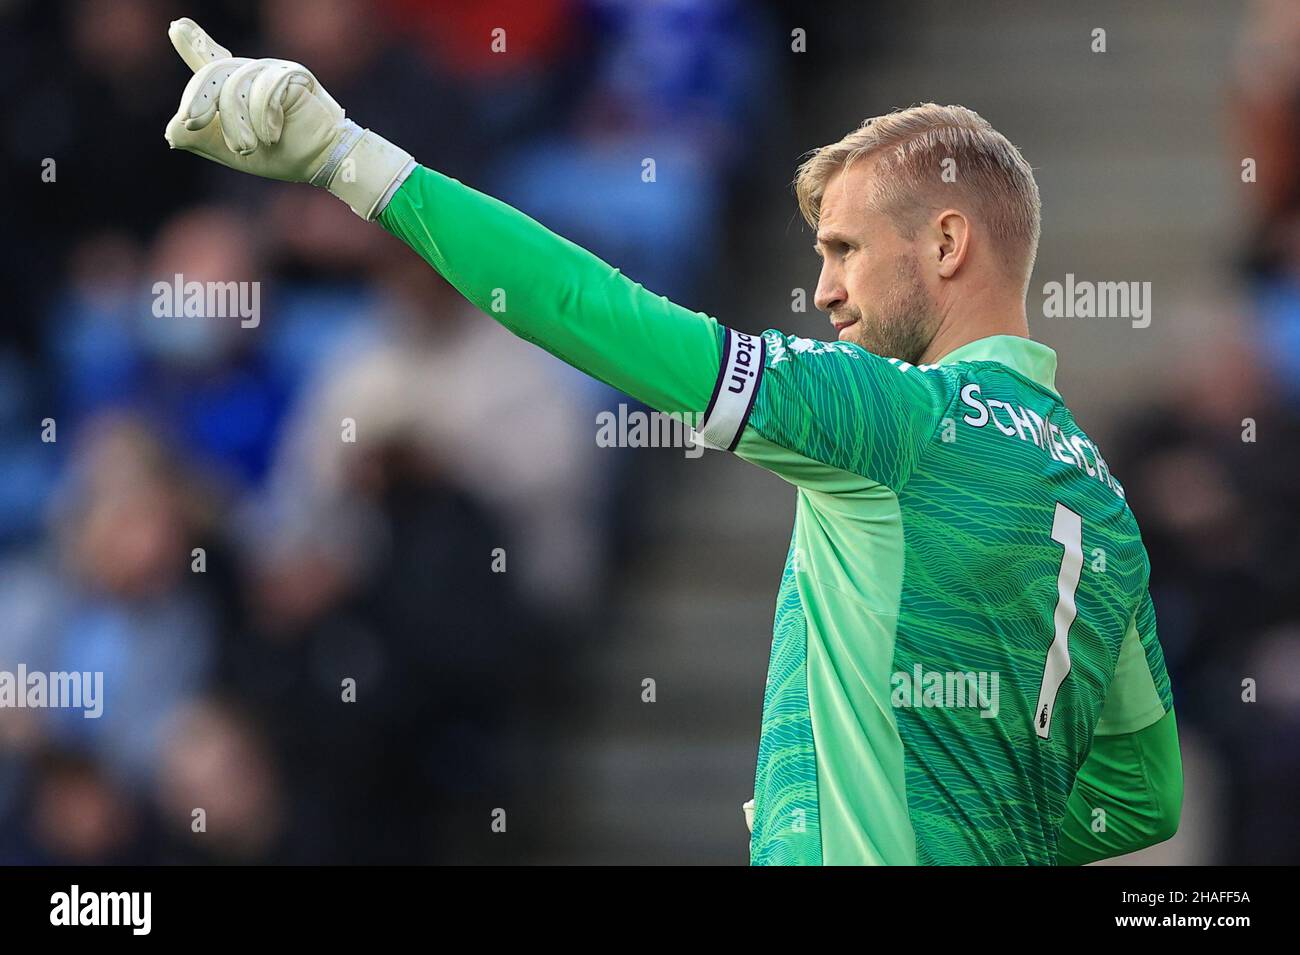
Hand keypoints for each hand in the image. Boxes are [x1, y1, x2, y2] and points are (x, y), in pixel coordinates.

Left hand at [163, 17, 413, 218]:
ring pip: (235, 84)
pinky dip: (265, 117)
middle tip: (192, 122)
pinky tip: (273, 134)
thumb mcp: (232, 153)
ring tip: (248, 147)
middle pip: (211, 73)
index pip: (211, 62)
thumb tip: (173, 130)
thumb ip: (201, 139)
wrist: (322, 161)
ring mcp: (270, 70)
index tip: (178, 27)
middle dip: (197, 99)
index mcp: (236, 91)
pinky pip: (264, 88)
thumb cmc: (282, 156)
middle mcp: (251, 74)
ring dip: (237, 122)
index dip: (193, 44)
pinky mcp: (291, 73)